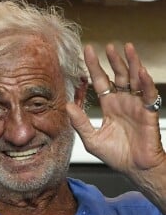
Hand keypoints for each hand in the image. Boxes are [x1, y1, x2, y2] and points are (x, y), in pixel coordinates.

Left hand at [66, 43, 165, 212]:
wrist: (135, 168)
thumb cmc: (115, 155)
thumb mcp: (92, 139)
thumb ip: (80, 122)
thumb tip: (67, 105)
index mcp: (108, 107)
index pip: (100, 82)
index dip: (94, 68)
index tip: (86, 53)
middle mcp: (122, 102)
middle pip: (117, 76)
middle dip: (112, 60)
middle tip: (105, 46)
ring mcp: (135, 105)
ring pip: (134, 79)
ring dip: (130, 64)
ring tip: (126, 48)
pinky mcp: (148, 111)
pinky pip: (147, 94)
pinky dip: (144, 83)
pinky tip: (140, 72)